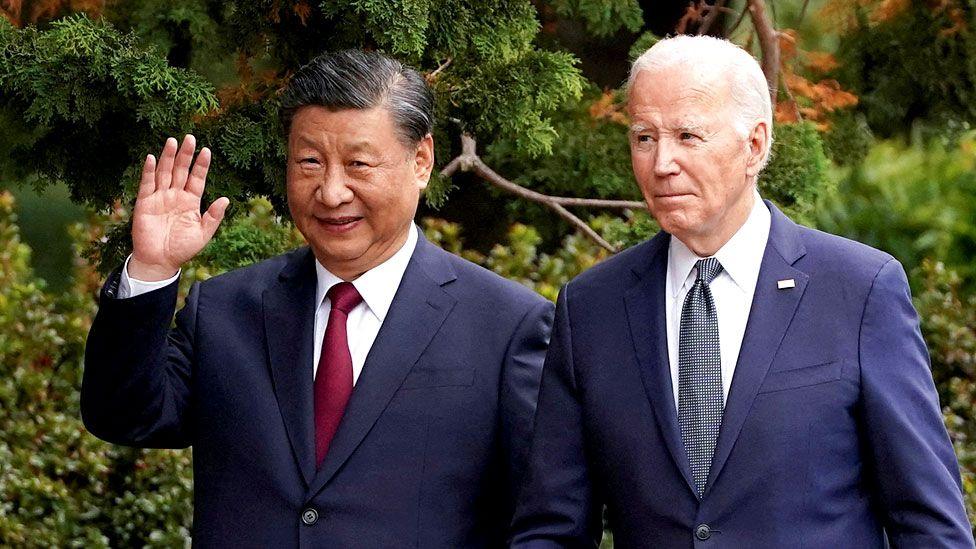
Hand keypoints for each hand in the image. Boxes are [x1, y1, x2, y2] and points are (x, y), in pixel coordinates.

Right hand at [129, 135, 228, 280]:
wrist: (160, 261)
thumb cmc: (182, 249)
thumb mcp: (203, 234)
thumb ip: (213, 216)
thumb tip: (226, 199)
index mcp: (191, 202)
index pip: (197, 179)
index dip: (201, 165)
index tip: (207, 151)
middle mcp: (176, 196)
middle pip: (181, 171)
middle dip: (185, 155)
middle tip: (190, 137)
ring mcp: (160, 198)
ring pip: (165, 173)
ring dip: (168, 157)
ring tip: (173, 141)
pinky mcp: (145, 203)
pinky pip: (147, 184)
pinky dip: (150, 171)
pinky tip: (153, 158)